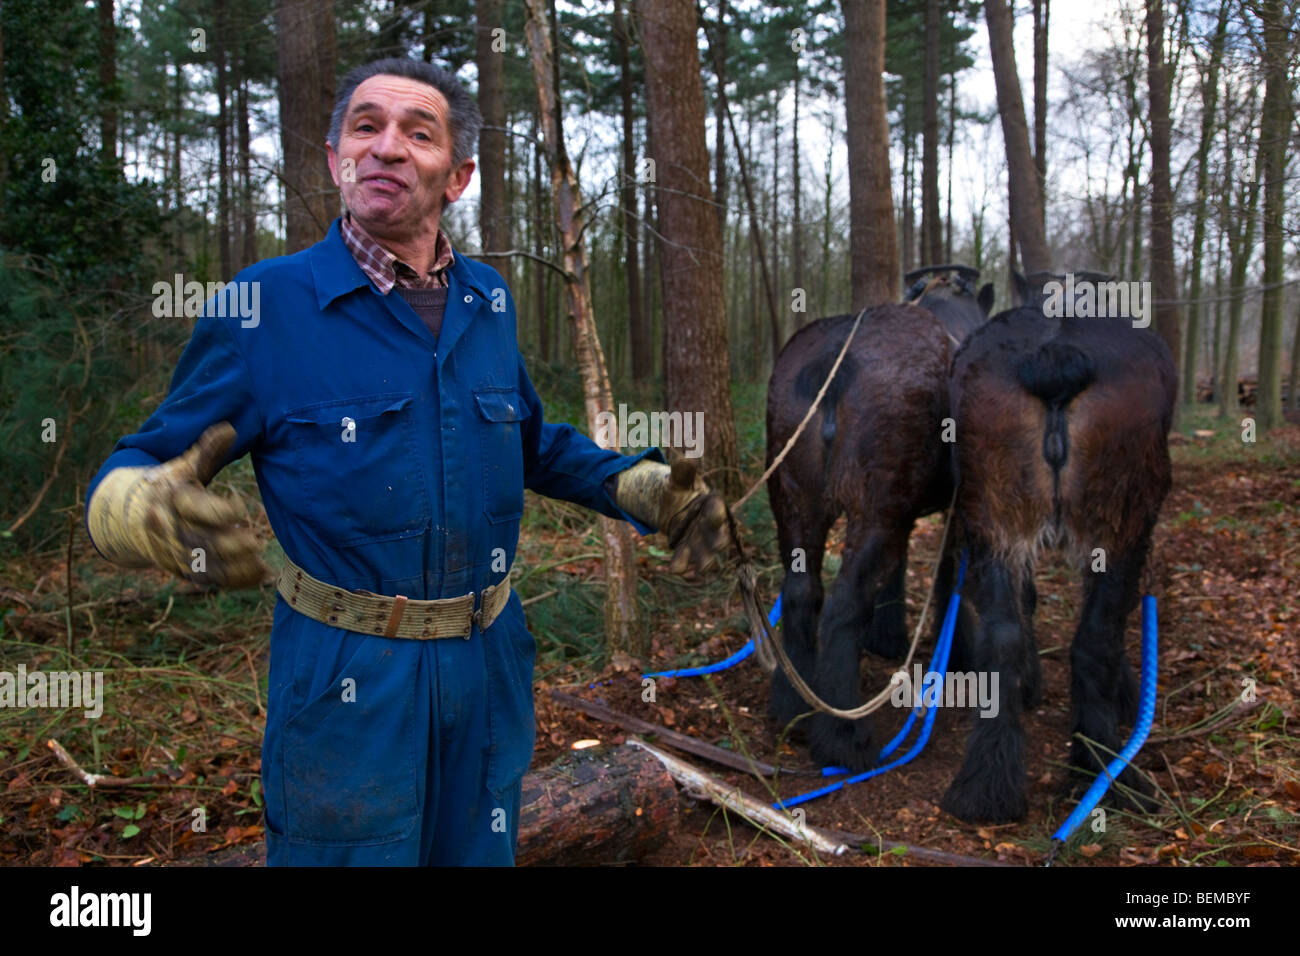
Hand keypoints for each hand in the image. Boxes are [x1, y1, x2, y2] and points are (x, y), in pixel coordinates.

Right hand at [89, 423, 269, 587]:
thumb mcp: (181, 466)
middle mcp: (170, 529)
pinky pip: (210, 579)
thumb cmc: (166, 485)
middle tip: (256, 543)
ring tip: (263, 567)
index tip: (241, 505)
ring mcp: (175, 553)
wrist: (126, 516)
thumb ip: (206, 451)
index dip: (220, 509)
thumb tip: (229, 428)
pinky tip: (261, 576)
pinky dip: (236, 581)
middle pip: (200, 541)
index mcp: (171, 500)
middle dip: (228, 545)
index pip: (195, 508)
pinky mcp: (182, 569)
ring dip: (235, 569)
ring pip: (206, 566)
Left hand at [657, 460, 730, 574]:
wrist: (672, 506)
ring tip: (699, 568)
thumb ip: (682, 473)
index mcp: (713, 505)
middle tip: (718, 545)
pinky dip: (681, 564)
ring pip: (705, 553)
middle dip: (719, 540)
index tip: (714, 514)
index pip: (718, 509)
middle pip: (719, 535)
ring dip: (704, 560)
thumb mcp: (678, 481)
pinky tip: (675, 569)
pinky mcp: (687, 550)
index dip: (717, 512)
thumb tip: (686, 458)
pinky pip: (685, 558)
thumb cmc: (681, 490)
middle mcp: (711, 526)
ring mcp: (701, 541)